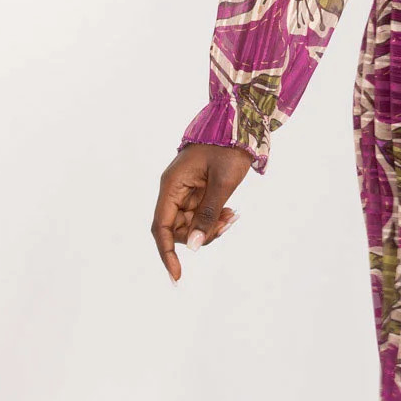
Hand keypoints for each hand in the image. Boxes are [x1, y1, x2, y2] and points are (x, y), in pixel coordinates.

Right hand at [151, 143, 254, 281]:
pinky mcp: (198, 191)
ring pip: (191, 225)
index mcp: (171, 186)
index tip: (177, 275)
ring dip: (211, 227)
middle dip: (200, 235)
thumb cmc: (229, 149)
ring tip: (233, 216)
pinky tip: (231, 212)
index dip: (166, 253)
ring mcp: (185, 191)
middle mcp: (174, 190)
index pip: (160, 228)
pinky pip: (201, 215)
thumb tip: (193, 246)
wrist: (240, 125)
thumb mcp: (222, 183)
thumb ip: (207, 215)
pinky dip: (215, 219)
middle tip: (227, 223)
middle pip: (176, 229)